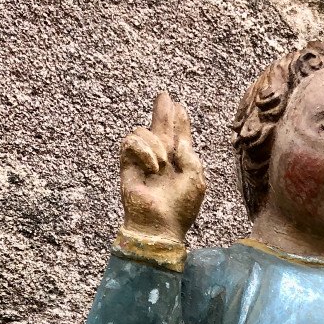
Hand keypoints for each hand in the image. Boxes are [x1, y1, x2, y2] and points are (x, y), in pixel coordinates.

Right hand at [119, 92, 205, 242]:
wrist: (160, 226)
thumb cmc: (180, 208)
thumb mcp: (196, 180)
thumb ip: (190, 157)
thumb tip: (180, 140)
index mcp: (179, 163)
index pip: (178, 136)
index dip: (179, 121)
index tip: (180, 107)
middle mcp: (161, 159)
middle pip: (159, 127)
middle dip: (162, 112)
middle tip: (164, 96)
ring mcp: (143, 161)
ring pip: (142, 132)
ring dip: (155, 144)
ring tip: (163, 165)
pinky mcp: (128, 166)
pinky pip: (130, 143)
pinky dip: (143, 151)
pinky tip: (153, 166)